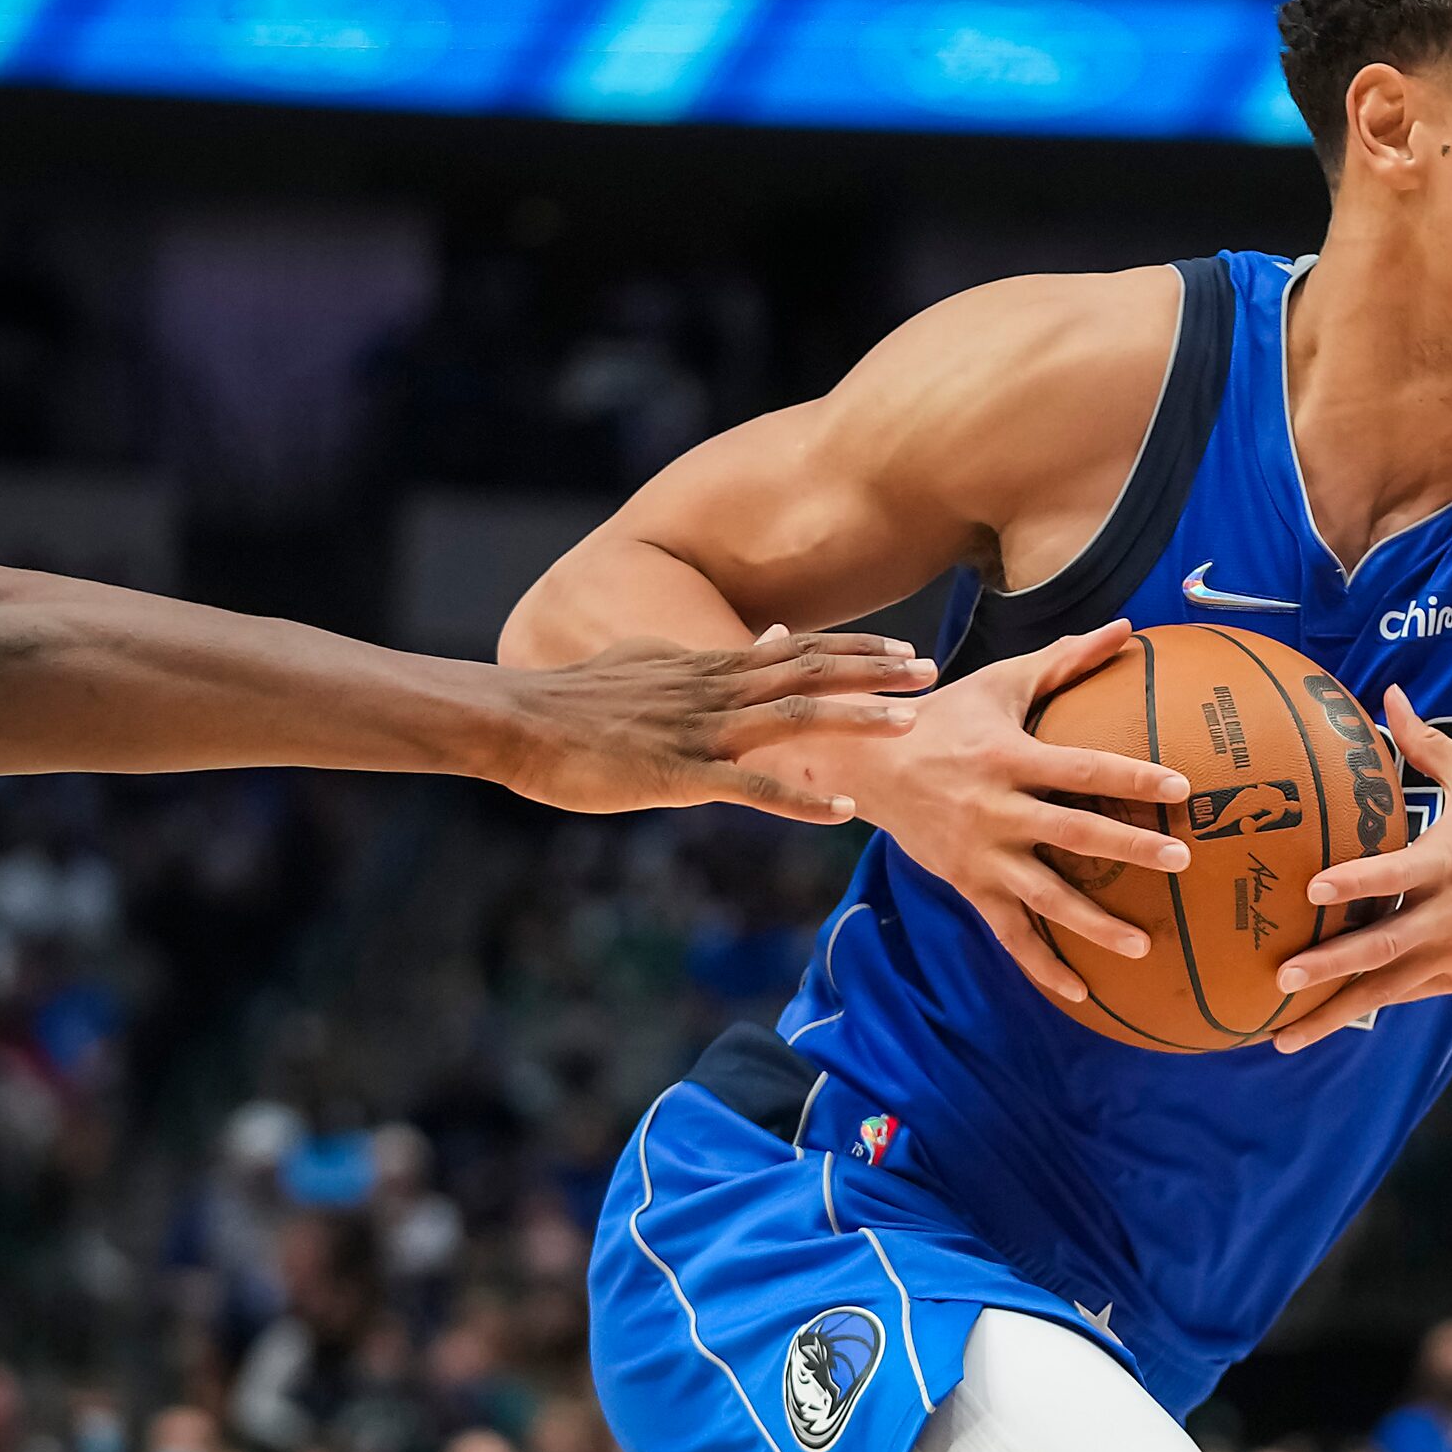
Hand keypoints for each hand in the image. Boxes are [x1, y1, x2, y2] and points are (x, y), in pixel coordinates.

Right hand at [498, 628, 937, 817]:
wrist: (516, 720)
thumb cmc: (575, 700)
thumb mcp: (646, 664)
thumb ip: (702, 655)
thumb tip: (748, 642)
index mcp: (709, 666)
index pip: (799, 648)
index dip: (856, 648)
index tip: (905, 647)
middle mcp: (715, 689)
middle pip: (811, 671)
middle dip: (877, 671)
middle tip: (934, 671)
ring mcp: (700, 730)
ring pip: (793, 717)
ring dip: (856, 720)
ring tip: (910, 725)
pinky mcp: (679, 774)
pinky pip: (753, 788)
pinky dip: (803, 797)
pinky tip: (845, 810)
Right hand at [847, 619, 1190, 1003]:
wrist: (865, 765)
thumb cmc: (945, 716)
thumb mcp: (1002, 683)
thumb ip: (1066, 661)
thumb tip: (1126, 629)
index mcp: (1009, 757)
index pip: (1082, 767)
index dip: (1131, 775)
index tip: (1180, 786)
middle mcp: (996, 809)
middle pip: (1073, 832)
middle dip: (1130, 847)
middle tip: (1183, 858)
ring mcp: (980, 855)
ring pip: (1043, 896)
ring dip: (1094, 924)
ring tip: (1143, 946)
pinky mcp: (967, 885)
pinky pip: (1009, 933)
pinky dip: (1043, 964)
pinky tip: (1083, 991)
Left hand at [1267, 685, 1451, 1050]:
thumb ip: (1426, 743)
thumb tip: (1388, 694)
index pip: (1398, 873)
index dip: (1357, 882)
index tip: (1312, 887)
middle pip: (1385, 945)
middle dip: (1331, 965)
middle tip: (1281, 977)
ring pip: (1389, 988)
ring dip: (1335, 1010)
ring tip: (1282, 1035)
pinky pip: (1407, 995)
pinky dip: (1366, 1009)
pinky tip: (1322, 1024)